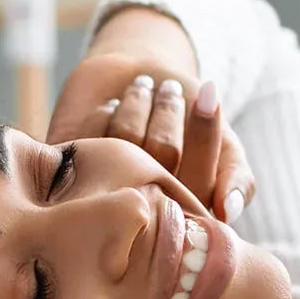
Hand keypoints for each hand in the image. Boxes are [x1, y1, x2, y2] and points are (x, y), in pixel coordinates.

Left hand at [44, 25, 254, 223]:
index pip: (199, 182)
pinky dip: (104, 112)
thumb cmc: (190, 121)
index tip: (207, 95)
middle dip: (169, 112)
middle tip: (170, 87)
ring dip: (138, 104)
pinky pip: (88, 138)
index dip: (204, 134)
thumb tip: (228, 211)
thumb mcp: (225, 145)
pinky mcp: (64, 175)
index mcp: (184, 220)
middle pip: (162, 155)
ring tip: (143, 87)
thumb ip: (236, 176)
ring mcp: (101, 195)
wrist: (137, 78)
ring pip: (126, 142)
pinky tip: (109, 106)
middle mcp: (141, 215)